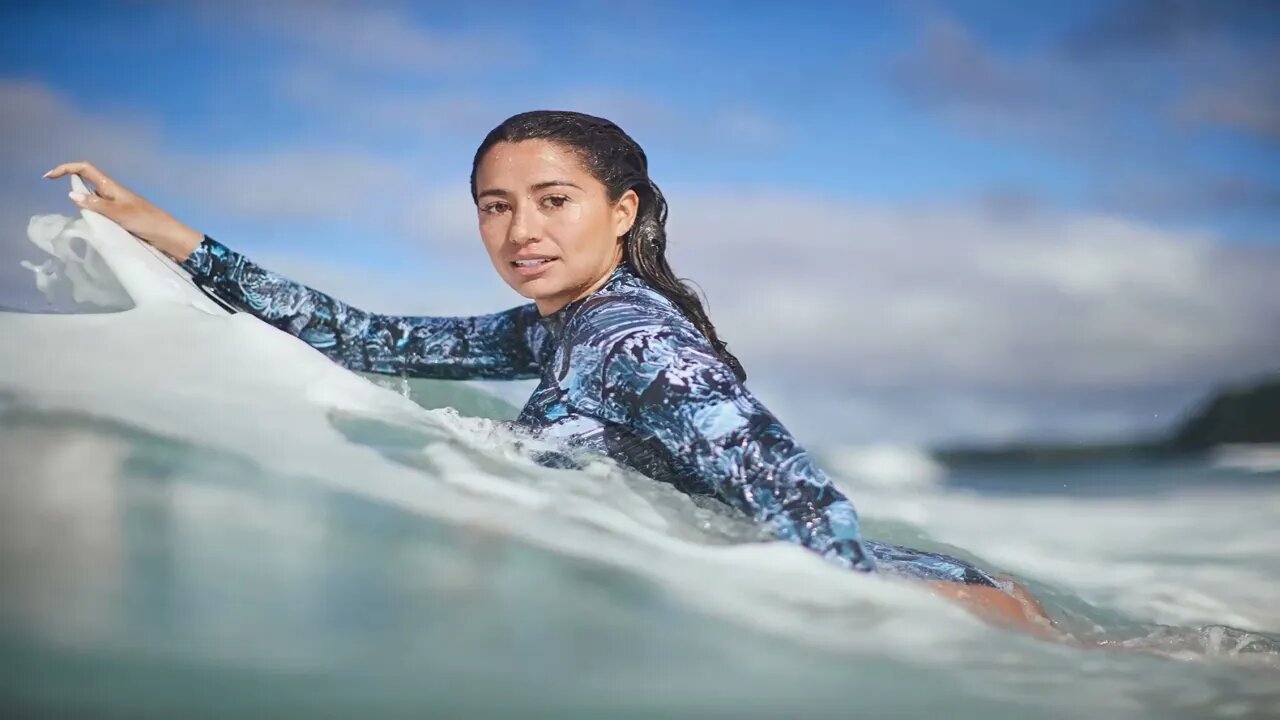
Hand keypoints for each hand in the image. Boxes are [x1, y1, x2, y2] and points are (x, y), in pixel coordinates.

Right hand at [44, 161, 203, 260]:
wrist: (170, 238)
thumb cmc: (148, 222)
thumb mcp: (120, 213)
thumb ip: (96, 205)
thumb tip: (71, 195)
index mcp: (112, 187)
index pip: (85, 169)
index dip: (66, 168)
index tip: (49, 177)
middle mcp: (113, 193)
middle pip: (87, 182)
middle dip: (72, 186)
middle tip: (64, 201)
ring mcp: (117, 205)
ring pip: (93, 199)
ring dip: (82, 203)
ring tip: (78, 217)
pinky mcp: (122, 218)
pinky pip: (100, 212)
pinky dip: (92, 214)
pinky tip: (90, 225)